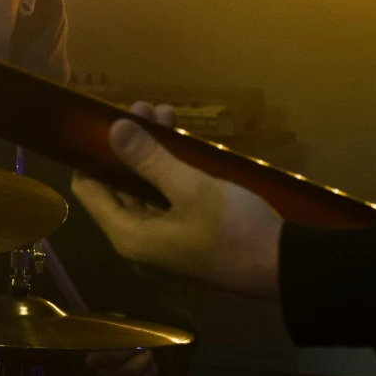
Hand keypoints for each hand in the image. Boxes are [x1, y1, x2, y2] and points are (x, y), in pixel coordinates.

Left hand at [72, 101, 282, 297]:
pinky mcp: (189, 235)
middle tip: (140, 108)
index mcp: (128, 234)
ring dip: (153, 152)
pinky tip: (184, 138)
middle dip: (128, 145)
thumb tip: (112, 129)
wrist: (288, 267)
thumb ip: (148, 159)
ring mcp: (165, 239)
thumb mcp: (191, 188)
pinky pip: (169, 198)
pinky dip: (172, 170)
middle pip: (118, 185)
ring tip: (163, 111)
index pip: (87, 189)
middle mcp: (139, 239)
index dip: (91, 154)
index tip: (99, 123)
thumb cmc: (233, 228)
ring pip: (147, 188)